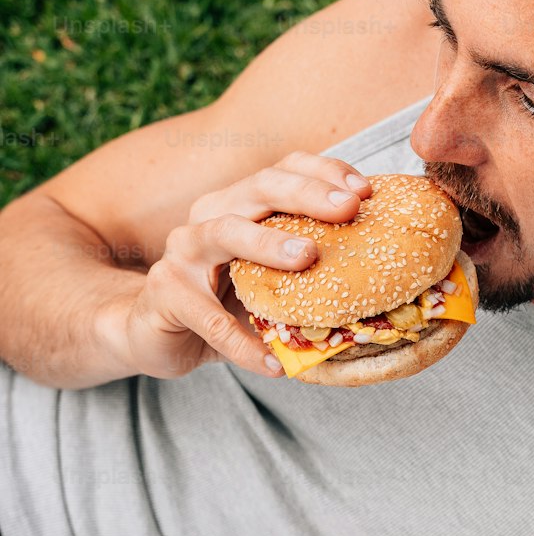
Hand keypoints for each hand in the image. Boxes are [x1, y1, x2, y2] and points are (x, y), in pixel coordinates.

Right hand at [101, 152, 371, 379]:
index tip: (365, 189)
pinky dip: (243, 343)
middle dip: (306, 194)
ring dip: (267, 243)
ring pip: (223, 233)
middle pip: (259, 188)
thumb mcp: (268, 279)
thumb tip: (378, 277)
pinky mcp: (166, 294)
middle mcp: (209, 216)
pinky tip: (274, 364)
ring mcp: (182, 253)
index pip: (283, 170)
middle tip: (347, 208)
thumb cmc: (222, 302)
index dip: (323, 172)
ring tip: (308, 258)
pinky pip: (210, 320)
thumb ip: (307, 270)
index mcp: (239, 203)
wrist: (153, 332)